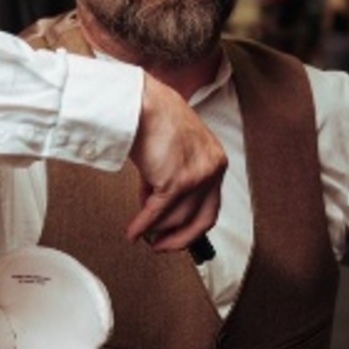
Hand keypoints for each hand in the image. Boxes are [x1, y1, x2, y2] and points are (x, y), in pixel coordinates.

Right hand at [125, 74, 226, 251]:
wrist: (142, 103)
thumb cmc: (153, 118)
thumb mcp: (172, 151)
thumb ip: (170, 179)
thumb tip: (155, 207)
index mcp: (215, 161)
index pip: (211, 205)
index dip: (192, 225)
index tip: (177, 235)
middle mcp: (212, 170)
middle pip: (201, 220)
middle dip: (179, 239)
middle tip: (161, 245)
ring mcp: (196, 177)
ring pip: (177, 219)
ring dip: (155, 229)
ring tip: (140, 232)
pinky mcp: (175, 181)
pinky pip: (158, 213)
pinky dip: (143, 225)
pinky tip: (133, 232)